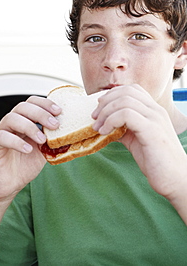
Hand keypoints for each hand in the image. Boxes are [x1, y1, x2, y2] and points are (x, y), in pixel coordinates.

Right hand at [0, 96, 60, 204]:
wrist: (8, 187)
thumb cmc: (24, 166)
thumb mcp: (44, 151)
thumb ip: (52, 140)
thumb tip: (70, 132)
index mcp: (23, 121)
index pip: (32, 102)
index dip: (45, 104)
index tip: (59, 111)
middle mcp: (11, 124)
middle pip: (22, 107)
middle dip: (40, 113)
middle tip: (54, 125)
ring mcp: (1, 133)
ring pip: (11, 118)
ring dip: (29, 127)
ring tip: (42, 140)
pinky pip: (2, 137)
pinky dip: (17, 142)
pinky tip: (28, 150)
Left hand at [92, 84, 186, 201]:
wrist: (176, 180)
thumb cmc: (156, 161)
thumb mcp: (136, 140)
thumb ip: (123, 129)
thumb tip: (104, 124)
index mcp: (153, 110)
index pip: (132, 89)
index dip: (112, 95)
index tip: (100, 108)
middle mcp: (156, 110)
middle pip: (126, 92)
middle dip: (105, 102)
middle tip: (95, 117)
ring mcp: (155, 118)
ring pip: (124, 101)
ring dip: (105, 113)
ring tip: (98, 127)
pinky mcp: (152, 130)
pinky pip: (126, 114)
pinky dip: (110, 121)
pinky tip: (105, 132)